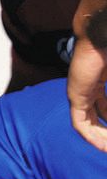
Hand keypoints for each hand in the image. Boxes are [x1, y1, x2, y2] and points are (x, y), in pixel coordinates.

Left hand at [67, 37, 106, 152]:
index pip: (105, 106)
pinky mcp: (75, 96)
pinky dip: (91, 136)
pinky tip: (103, 146)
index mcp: (99, 80)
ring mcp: (79, 92)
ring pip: (88, 123)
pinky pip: (80, 123)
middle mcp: (87, 88)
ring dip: (100, 137)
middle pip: (97, 116)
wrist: (101, 31)